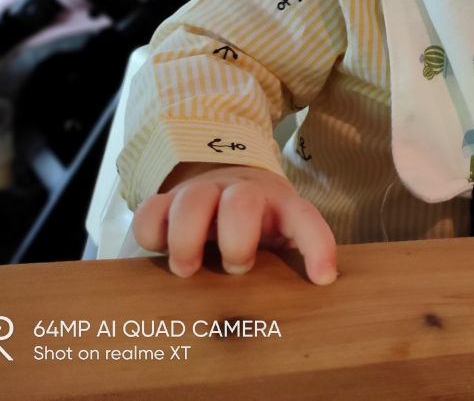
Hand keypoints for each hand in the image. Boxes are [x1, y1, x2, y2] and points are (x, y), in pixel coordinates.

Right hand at [131, 162, 336, 284]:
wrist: (226, 180)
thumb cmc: (259, 224)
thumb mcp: (283, 236)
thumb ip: (293, 260)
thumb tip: (311, 294)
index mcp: (279, 204)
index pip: (305, 218)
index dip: (317, 246)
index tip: (323, 278)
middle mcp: (241, 193)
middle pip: (242, 201)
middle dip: (238, 238)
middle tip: (236, 268)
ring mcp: (203, 193)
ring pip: (192, 199)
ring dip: (187, 238)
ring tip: (187, 271)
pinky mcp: (167, 201)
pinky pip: (150, 209)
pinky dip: (151, 234)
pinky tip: (159, 253)